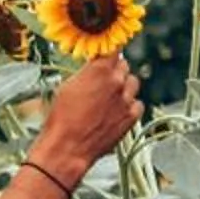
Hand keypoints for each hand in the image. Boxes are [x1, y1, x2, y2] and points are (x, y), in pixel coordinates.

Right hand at [37, 53, 143, 182]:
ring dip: (124, 87)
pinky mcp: (131, 117)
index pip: (112, 49)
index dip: (108, 53)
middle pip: (123, 66)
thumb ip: (86, 74)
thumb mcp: (66, 88)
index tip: (105, 55)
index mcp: (99, 70)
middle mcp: (116, 82)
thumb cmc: (61, 120)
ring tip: (111, 97)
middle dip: (114, 71)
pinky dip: (130, 105)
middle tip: (103, 80)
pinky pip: (137, 104)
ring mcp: (126, 100)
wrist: (67, 148)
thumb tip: (93, 69)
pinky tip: (117, 111)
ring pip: (133, 83)